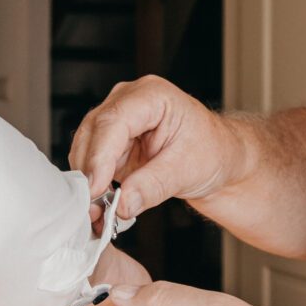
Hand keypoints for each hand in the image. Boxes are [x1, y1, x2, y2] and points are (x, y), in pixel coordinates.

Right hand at [70, 76, 239, 220]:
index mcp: (152, 95)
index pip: (113, 121)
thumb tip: (122, 203)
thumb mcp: (187, 170)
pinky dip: (93, 182)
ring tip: (100, 210)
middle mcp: (129, 101)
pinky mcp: (112, 141)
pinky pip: (92, 160)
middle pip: (93, 132)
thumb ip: (153, 186)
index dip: (100, 156)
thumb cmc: (212, 151)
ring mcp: (117, 119)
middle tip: (94, 207)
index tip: (96, 187)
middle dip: (90, 171)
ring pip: (86, 147)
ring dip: (89, 179)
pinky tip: (103, 202)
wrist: (219, 158)